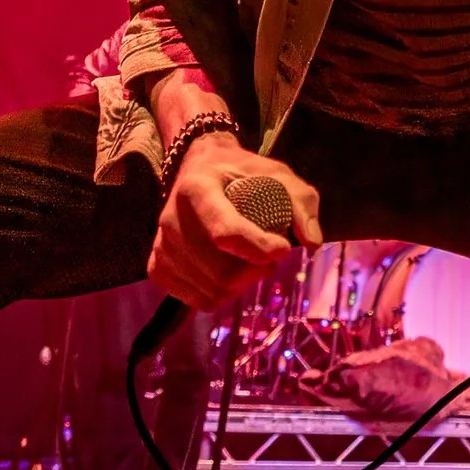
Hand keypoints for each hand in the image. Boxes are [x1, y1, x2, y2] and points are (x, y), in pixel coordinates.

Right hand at [147, 131, 322, 309]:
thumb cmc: (244, 174)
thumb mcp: (279, 175)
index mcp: (197, 188)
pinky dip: (221, 294)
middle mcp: (170, 217)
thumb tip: (312, 243)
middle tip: (270, 256)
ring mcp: (161, 245)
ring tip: (250, 261)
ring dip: (242, 283)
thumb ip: (301, 203)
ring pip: (212, 290)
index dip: (259, 248)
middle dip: (256, 271)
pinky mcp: (157, 267)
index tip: (284, 249)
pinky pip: (198, 300)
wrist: (201, 169)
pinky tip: (229, 272)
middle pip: (222, 272)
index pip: (225, 233)